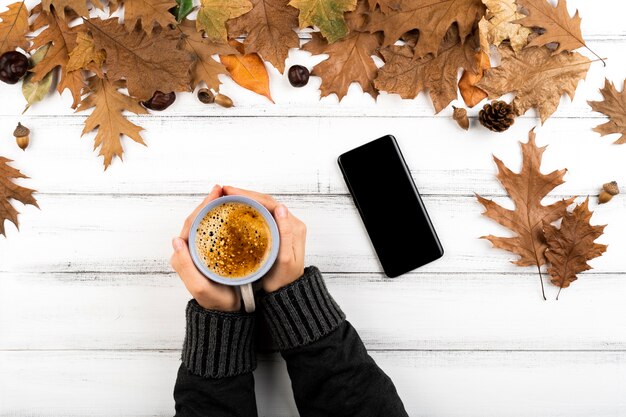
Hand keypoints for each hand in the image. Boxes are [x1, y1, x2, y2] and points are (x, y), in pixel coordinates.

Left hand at [170, 185, 239, 311]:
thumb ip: (185, 266)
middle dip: (210, 202)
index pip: (192, 223)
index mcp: (185, 255)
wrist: (229, 314)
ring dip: (216, 209)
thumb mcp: (200, 287)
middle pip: (199, 220)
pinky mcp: (214, 254)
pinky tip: (233, 214)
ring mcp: (203, 252)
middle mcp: (191, 251)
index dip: (203, 206)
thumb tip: (176, 240)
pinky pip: (217, 232)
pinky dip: (223, 220)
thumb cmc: (216, 302)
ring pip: (207, 224)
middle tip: (223, 189)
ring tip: (228, 196)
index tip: (216, 193)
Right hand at [223, 186, 306, 292]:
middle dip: (244, 194)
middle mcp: (289, 224)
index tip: (230, 192)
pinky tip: (234, 211)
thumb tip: (281, 208)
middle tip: (223, 191)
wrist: (285, 295)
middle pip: (264, 202)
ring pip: (261, 208)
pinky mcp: (274, 234)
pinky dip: (246, 211)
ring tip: (225, 197)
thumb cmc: (283, 280)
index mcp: (294, 226)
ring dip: (244, 200)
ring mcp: (281, 228)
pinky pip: (259, 217)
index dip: (249, 195)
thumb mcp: (285, 259)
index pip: (269, 203)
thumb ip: (285, 234)